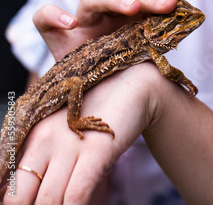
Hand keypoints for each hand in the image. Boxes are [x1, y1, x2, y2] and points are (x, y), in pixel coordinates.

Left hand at [1, 62, 167, 203]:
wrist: (132, 86)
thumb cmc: (100, 113)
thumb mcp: (66, 133)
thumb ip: (47, 158)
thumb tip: (30, 191)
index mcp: (31, 136)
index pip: (6, 181)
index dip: (11, 199)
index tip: (27, 202)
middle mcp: (44, 142)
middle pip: (19, 197)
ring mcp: (70, 146)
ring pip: (48, 200)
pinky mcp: (96, 151)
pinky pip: (76, 194)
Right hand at [33, 0, 183, 59]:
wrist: (102, 95)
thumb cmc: (129, 66)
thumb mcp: (150, 44)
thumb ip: (164, 21)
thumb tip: (182, 0)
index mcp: (129, 7)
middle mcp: (106, 9)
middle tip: (168, 4)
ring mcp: (82, 21)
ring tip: (133, 7)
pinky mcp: (57, 39)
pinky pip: (43, 19)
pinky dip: (53, 16)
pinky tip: (70, 22)